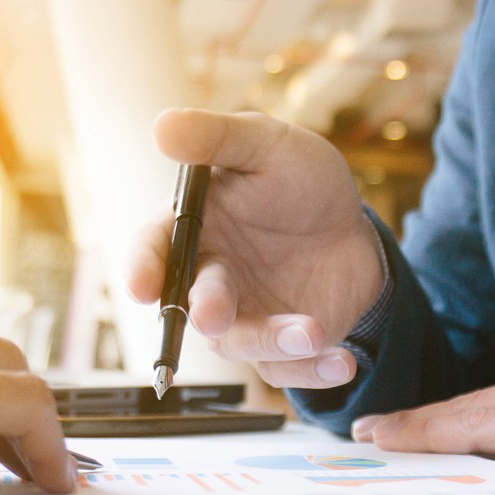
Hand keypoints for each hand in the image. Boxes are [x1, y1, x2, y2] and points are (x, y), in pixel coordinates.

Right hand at [125, 109, 384, 388]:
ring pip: (241, 343)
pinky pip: (288, 368)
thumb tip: (163, 126)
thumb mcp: (267, 145)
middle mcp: (207, 279)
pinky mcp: (279, 347)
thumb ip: (217, 138)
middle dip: (204, 309)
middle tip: (215, 313)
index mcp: (192, 229)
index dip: (142, 268)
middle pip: (192, 305)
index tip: (141, 285)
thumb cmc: (300, 182)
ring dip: (272, 341)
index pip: (153, 250)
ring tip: (313, 331)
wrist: (353, 228)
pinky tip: (342, 361)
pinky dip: (314, 369)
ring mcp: (242, 317)